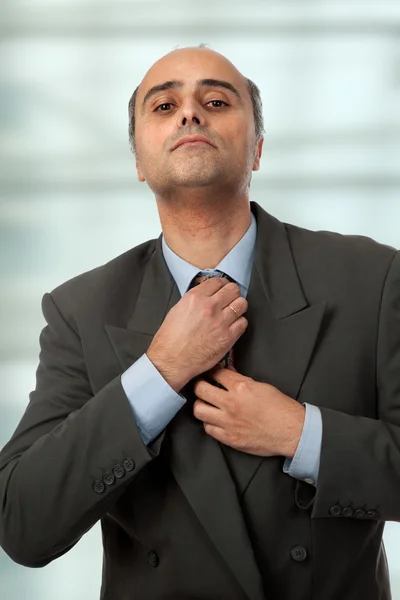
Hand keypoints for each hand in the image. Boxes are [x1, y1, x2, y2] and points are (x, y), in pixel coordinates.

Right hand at [146, 277, 247, 391]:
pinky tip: (232, 326)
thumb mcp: (178, 310)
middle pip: (233, 290)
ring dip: (238, 307)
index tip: (223, 290)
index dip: (222, 285)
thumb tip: (208, 296)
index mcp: (195, 298)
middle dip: (232, 294)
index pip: (218, 281)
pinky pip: (243, 323)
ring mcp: (220, 322)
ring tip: (232, 313)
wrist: (171, 361)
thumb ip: (195, 300)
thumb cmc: (170, 339)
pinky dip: (239, 323)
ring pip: (242, 304)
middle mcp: (209, 307)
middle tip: (229, 300)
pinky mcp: (228, 337)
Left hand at [193, 366, 305, 457]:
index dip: (213, 372)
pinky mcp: (229, 438)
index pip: (216, 373)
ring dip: (201, 405)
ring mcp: (228, 422)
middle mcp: (231, 403)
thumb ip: (242, 380)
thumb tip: (228, 373)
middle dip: (200, 385)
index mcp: (241, 387)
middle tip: (203, 386)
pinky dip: (210, 423)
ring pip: (199, 410)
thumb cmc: (281, 408)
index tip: (212, 374)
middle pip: (200, 390)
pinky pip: (208, 429)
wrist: (292, 431)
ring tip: (206, 404)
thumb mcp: (262, 386)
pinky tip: (215, 420)